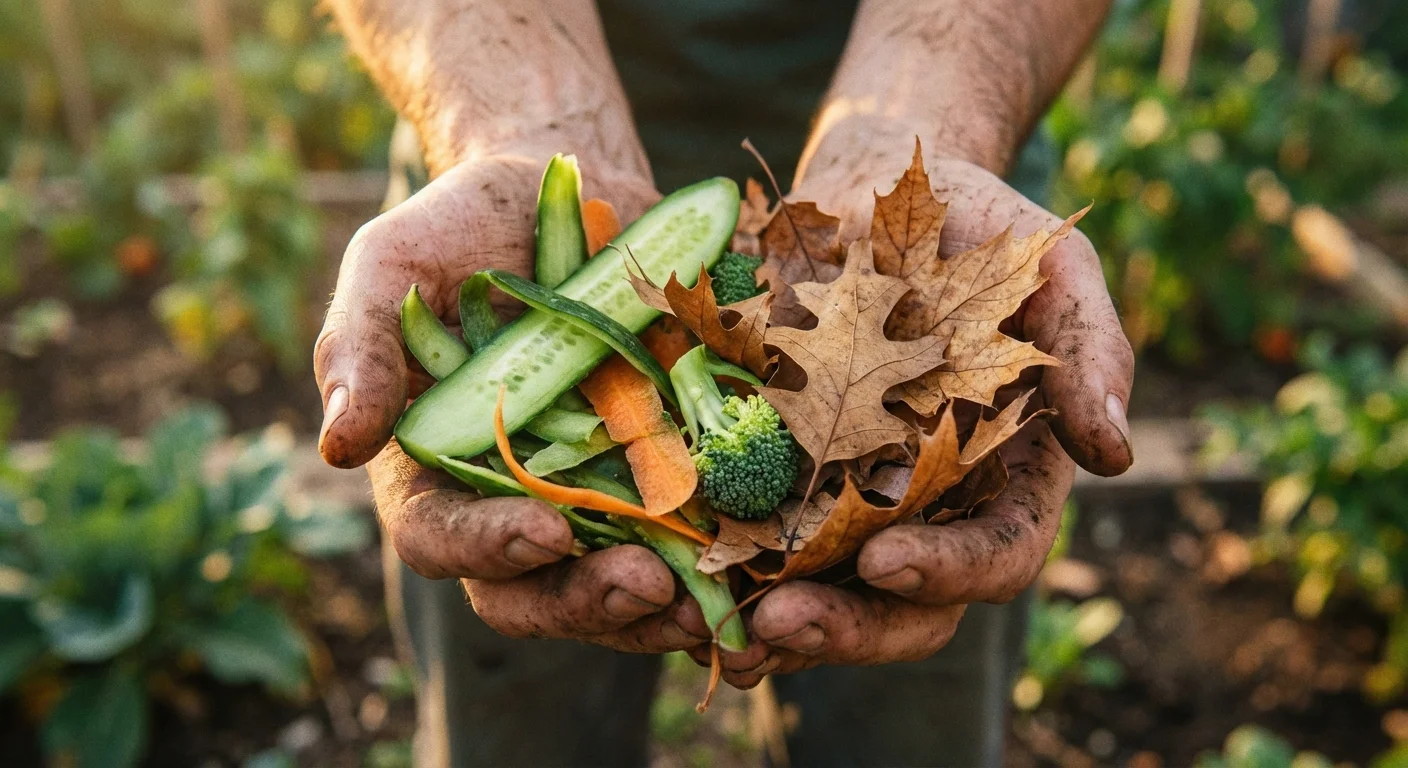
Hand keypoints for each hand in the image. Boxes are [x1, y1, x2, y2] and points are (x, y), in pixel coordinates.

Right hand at [314, 154, 710, 652]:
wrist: (567, 191)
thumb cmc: (461, 229)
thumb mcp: (393, 266)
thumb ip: (359, 348)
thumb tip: (337, 448)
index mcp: (435, 470)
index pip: (443, 538)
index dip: (487, 547)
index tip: (542, 532)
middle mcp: (514, 502)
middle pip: (536, 592)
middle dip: (587, 600)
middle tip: (643, 585)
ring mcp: (596, 495)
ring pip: (619, 586)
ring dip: (665, 604)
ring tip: (712, 600)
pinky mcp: (666, 472)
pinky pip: (693, 538)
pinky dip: (723, 559)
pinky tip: (761, 560)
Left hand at [700, 140, 1131, 681]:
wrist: (871, 188)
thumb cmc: (977, 224)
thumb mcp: (1050, 268)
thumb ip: (1089, 350)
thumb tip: (1116, 454)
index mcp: (1004, 475)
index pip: (996, 553)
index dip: (950, 570)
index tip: (885, 560)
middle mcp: (925, 503)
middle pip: (903, 604)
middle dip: (847, 625)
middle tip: (779, 621)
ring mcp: (844, 494)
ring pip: (820, 591)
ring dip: (771, 623)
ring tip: (713, 633)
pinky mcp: (772, 470)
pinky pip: (745, 537)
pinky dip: (715, 566)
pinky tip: (670, 576)